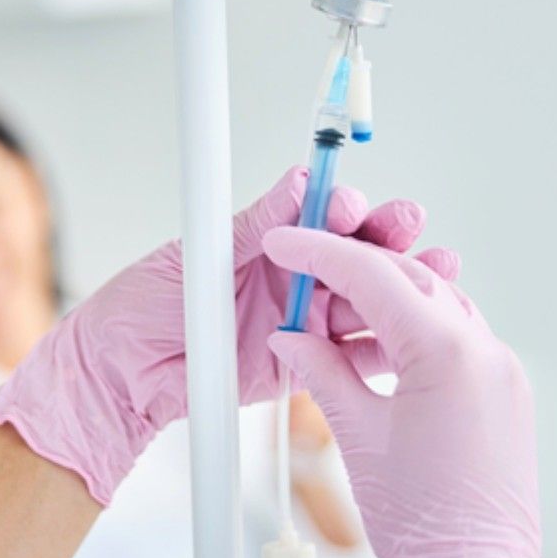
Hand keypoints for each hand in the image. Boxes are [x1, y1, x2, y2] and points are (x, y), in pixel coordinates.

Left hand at [0, 167, 448, 504]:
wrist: (117, 376)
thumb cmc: (139, 307)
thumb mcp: (197, 256)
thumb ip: (255, 226)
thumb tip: (299, 181)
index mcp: (266, 242)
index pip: (319, 215)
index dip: (340, 206)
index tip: (348, 204)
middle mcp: (291, 278)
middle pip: (355, 252)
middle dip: (386, 235)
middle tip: (408, 222)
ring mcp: (300, 322)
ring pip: (365, 300)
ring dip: (403, 284)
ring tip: (439, 269)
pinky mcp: (303, 368)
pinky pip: (352, 356)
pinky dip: (385, 343)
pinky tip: (416, 330)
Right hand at [263, 228, 556, 557]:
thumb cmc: (421, 524)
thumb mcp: (357, 436)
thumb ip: (322, 372)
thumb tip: (292, 338)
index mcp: (448, 352)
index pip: (373, 276)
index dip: (320, 253)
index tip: (285, 243)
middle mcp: (486, 351)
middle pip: (410, 280)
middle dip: (352, 269)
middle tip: (301, 274)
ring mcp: (503, 373)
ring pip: (437, 306)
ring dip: (385, 299)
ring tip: (330, 318)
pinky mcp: (507, 396)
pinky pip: (456, 340)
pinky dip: (412, 331)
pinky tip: (372, 349)